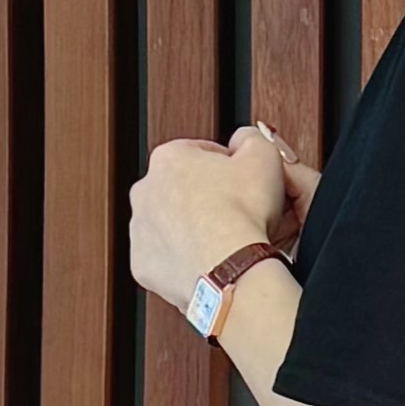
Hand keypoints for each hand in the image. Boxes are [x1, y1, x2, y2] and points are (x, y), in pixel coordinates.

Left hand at [129, 127, 289, 312]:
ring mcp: (140, 229)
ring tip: (220, 239)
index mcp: (169, 158)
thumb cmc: (242, 215)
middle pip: (179, 188)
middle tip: (232, 211)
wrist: (230, 267)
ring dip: (190, 228)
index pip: (198, 152)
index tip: (239, 179)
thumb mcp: (264, 155)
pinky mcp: (142, 263)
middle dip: (203, 197)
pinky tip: (206, 258)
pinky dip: (182, 258)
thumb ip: (252, 138)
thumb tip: (245, 139)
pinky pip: (164, 257)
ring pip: (168, 224)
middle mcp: (145, 190)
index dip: (225, 165)